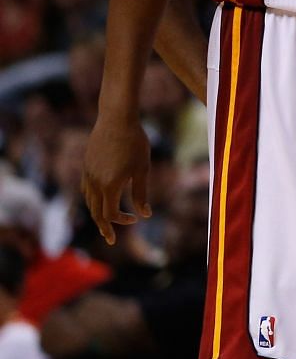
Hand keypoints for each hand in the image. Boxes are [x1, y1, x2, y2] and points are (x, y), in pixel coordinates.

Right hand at [82, 115, 150, 246]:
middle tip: (111, 240)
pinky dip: (92, 200)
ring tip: (104, 223)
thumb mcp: (142, 169)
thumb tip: (145, 215)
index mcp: (109, 186)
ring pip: (89, 201)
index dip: (122, 221)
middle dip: (104, 227)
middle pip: (96, 212)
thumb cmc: (135, 143)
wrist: (116, 118)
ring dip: (97, 214)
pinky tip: (99, 200)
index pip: (110, 214)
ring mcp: (87, 174)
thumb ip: (141, 194)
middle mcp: (94, 183)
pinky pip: (85, 189)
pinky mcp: (85, 166)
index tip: (135, 219)